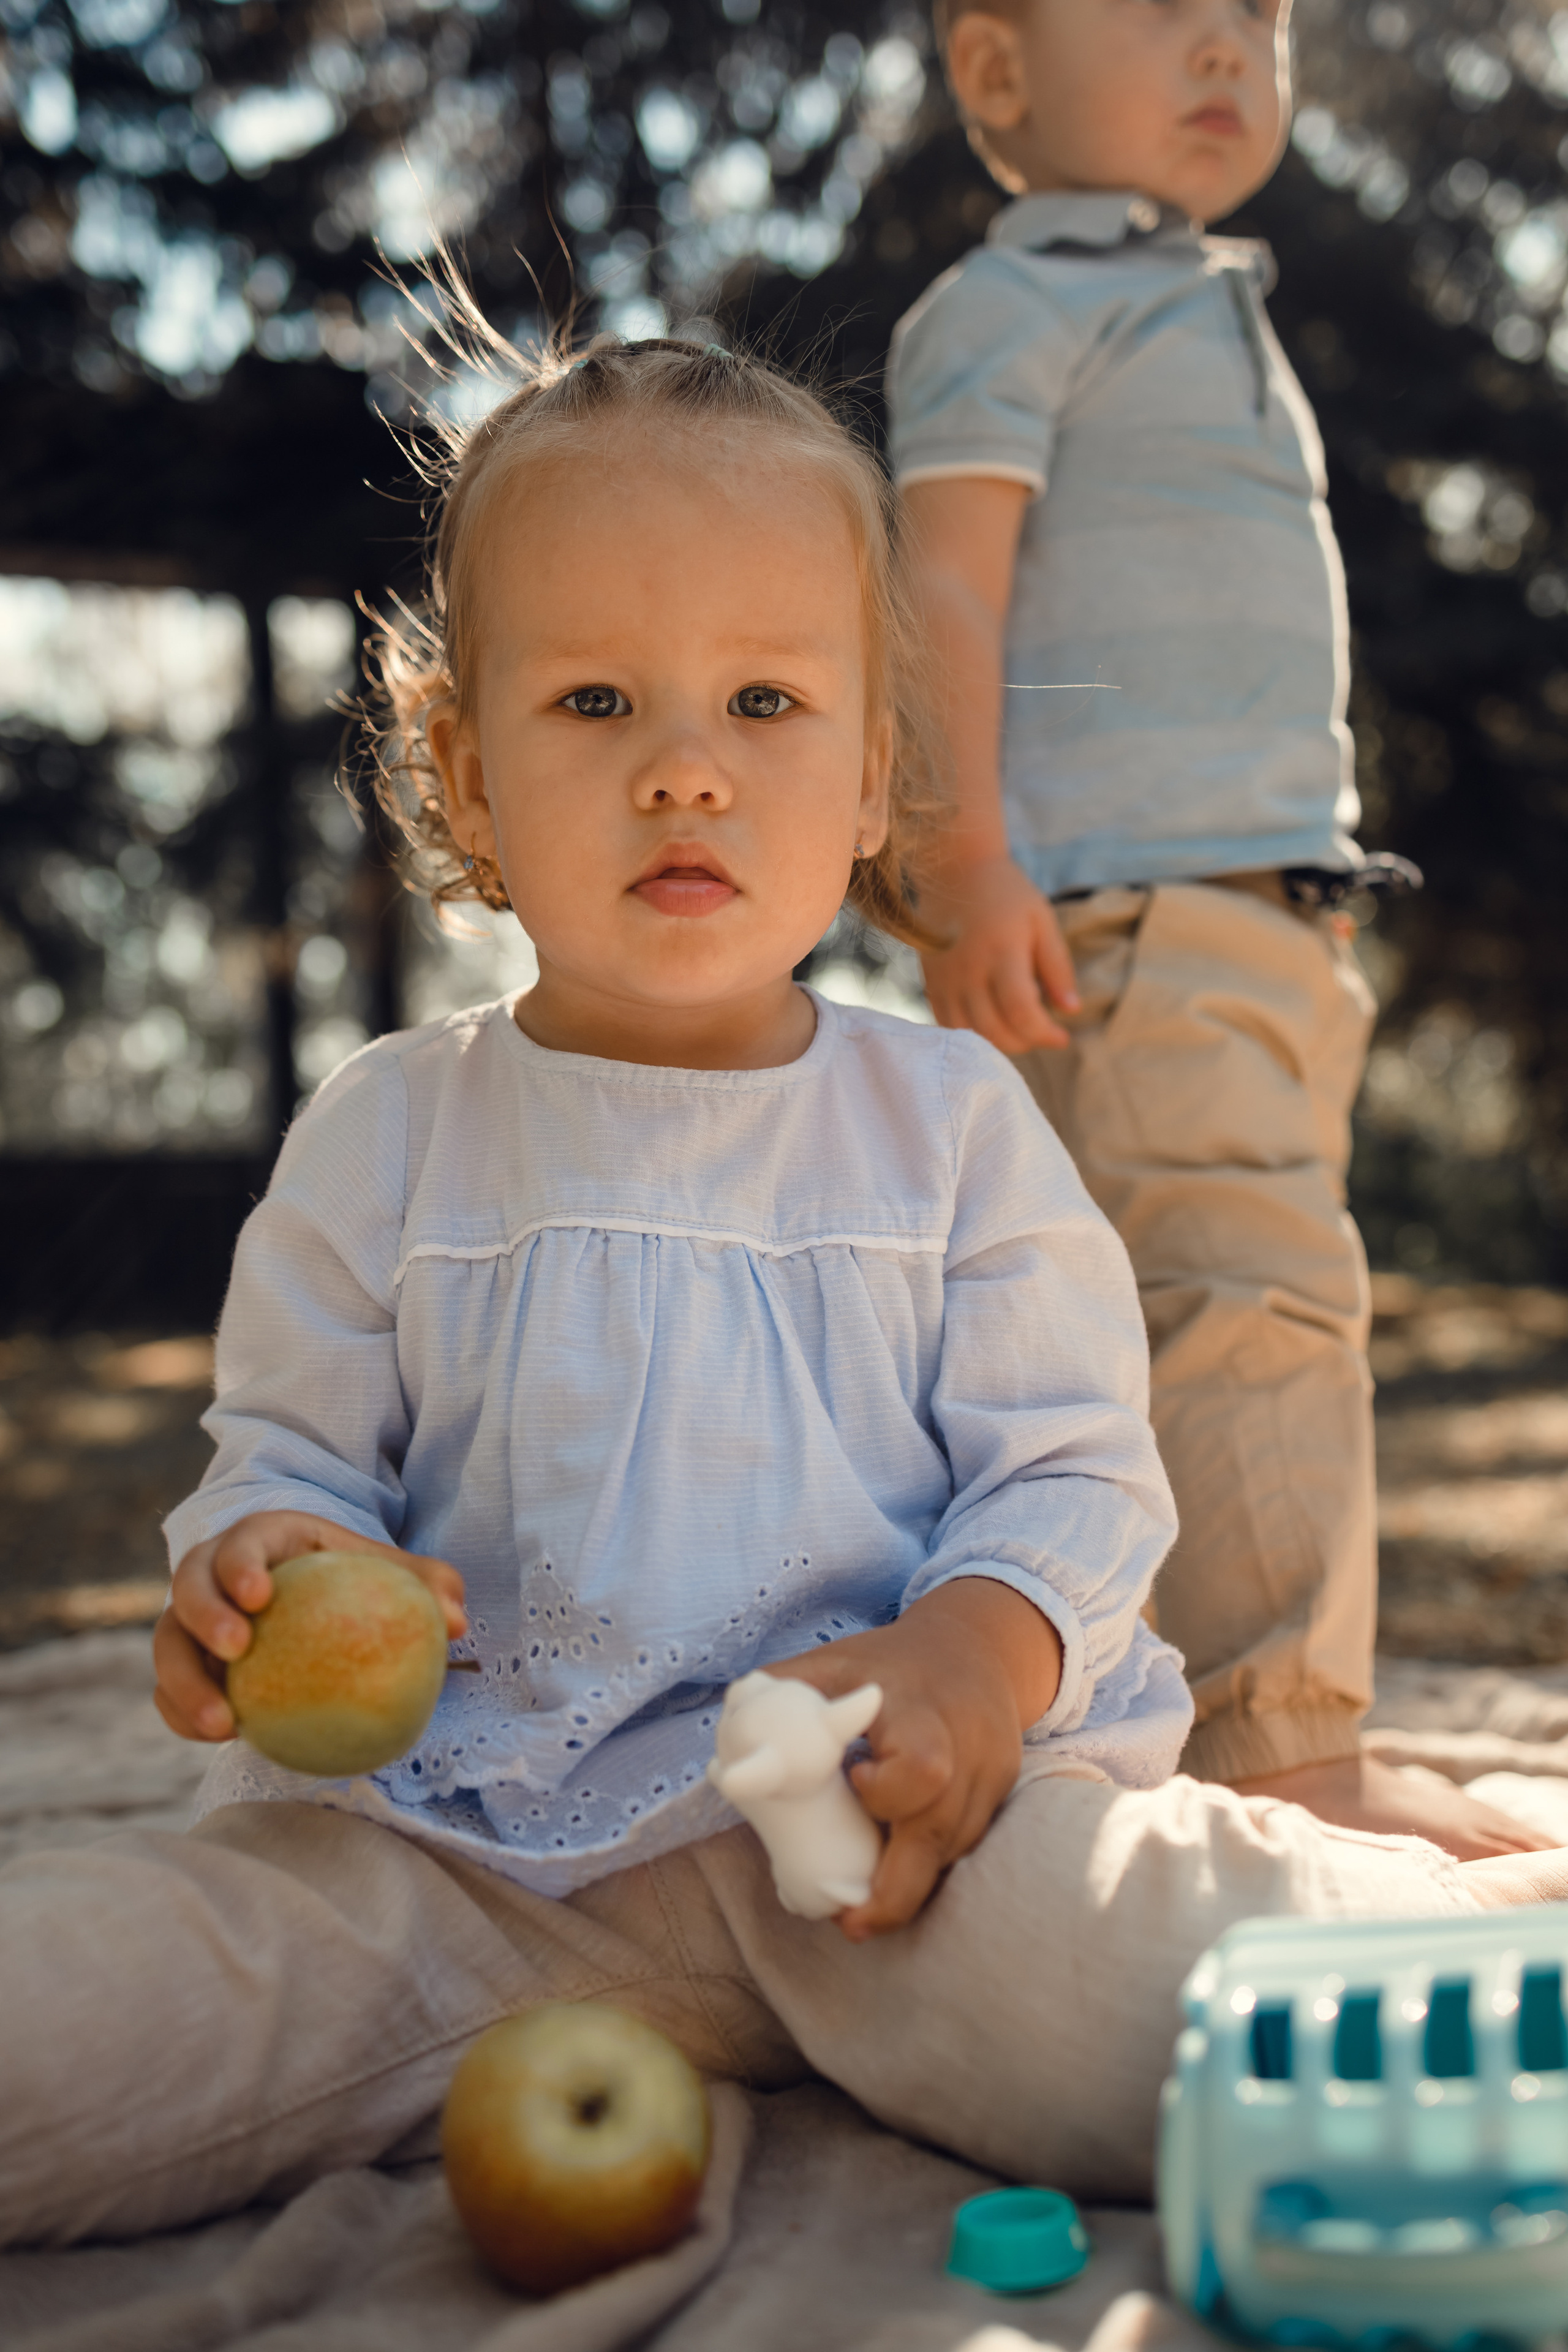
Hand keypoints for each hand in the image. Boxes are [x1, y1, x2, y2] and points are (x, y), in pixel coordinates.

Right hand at [153, 1510, 466, 1744]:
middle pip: (186, 1589)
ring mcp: (192, 1622)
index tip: (260, 1597)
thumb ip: (427, 1587)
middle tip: (235, 1651)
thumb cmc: (355, 1580)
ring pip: (168, 1646)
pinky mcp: (186, 1665)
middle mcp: (213, 1574)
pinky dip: (184, 1715)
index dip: (239, 1566)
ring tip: (224, 1723)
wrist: (314, 1602)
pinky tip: (221, 1738)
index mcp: (261, 1539)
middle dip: (202, 1616)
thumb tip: (458, 1621)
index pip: (240, 1544)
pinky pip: (169, 1693)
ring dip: (184, 1684)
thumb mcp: (391, 1572)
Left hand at [769, 1579, 1063, 1941]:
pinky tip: (896, 1881)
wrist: (974, 1646)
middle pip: (945, 1829)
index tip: (854, 1783)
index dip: (888, 1795)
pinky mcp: (1002, 1793)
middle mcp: (969, 1744)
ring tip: (863, 1914)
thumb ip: (784, 1695)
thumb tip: (727, 1746)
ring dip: (912, 1886)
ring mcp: (993, 1773)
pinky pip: (967, 1844)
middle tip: (851, 1923)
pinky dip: (931, 1867)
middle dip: (898, 1888)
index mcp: (922, 1707)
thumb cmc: (888, 1662)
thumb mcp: (835, 1663)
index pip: (923, 1768)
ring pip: (957, 1848)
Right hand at [920, 856, 1079, 1053]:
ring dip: (999, 1043)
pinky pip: (948, 1025)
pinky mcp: (931, 984)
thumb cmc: (1007, 895)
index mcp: (1001, 952)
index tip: (1063, 1037)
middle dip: (1025, 1041)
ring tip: (1018, 1029)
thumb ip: (1057, 967)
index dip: (1044, 1033)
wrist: (953, 873)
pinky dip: (973, 1036)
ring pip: (969, 1034)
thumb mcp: (1042, 921)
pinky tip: (991, 1024)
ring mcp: (945, 980)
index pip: (1020, 1011)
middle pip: (994, 1030)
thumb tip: (1071, 1010)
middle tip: (1041, 1031)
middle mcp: (968, 971)